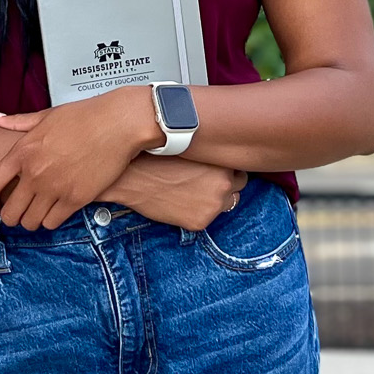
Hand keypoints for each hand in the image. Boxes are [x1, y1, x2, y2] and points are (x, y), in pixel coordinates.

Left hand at [0, 87, 160, 229]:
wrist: (117, 124)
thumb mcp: (46, 116)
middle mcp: (34, 173)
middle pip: (9, 213)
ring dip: (32, 221)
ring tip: (38, 212)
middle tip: (19, 213)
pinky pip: (53, 223)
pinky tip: (56, 211)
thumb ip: (17, 122)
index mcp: (22, 152)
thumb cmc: (84, 116)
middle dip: (11, 217)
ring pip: (30, 223)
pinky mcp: (76, 199)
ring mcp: (54, 188)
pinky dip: (52, 221)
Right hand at [106, 156, 247, 230]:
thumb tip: (221, 161)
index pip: (240, 168)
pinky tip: (181, 202)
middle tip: (206, 180)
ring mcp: (213, 206)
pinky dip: (197, 212)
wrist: (133, 177)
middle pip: (239, 186)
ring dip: (216, 199)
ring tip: (193, 191)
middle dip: (226, 183)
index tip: (216, 168)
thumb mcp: (192, 150)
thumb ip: (211, 157)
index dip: (227, 168)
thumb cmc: (157, 157)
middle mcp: (224, 185)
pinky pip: (207, 218)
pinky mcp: (200, 222)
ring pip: (227, 204)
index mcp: (223, 164)